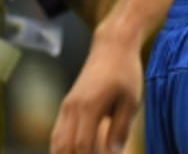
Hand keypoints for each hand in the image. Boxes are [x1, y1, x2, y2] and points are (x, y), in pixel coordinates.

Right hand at [50, 25, 142, 153]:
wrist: (113, 44)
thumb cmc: (126, 71)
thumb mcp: (130, 100)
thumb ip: (120, 129)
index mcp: (90, 106)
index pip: (82, 145)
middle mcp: (72, 108)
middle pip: (64, 148)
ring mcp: (67, 106)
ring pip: (57, 143)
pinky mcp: (67, 105)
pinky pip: (57, 134)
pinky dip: (61, 149)